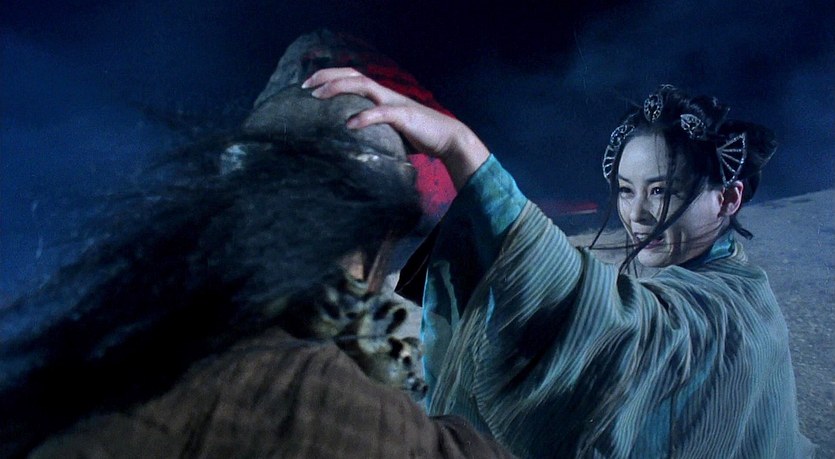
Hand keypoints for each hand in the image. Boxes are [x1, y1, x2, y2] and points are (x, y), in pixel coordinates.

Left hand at [302, 68, 489, 188]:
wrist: (448, 139)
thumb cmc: (418, 137)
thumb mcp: (389, 132)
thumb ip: (372, 131)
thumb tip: (349, 144)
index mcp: (381, 97)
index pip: (352, 78)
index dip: (329, 77)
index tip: (308, 86)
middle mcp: (385, 94)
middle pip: (353, 75)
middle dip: (327, 76)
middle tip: (305, 86)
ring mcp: (394, 103)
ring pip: (363, 85)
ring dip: (338, 87)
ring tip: (318, 96)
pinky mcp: (404, 116)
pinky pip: (381, 113)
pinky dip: (364, 117)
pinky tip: (350, 124)